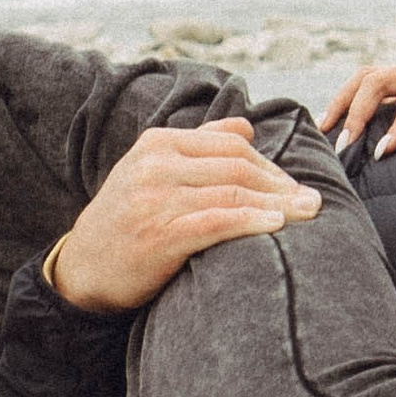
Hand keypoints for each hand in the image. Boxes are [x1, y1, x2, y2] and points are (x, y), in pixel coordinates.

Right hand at [45, 122, 321, 313]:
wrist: (83, 270)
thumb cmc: (128, 221)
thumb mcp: (152, 172)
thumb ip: (199, 146)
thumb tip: (246, 126)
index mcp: (157, 144)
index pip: (231, 145)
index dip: (270, 165)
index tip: (294, 185)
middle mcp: (155, 165)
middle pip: (237, 166)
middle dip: (281, 184)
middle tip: (313, 201)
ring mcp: (155, 199)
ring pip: (233, 192)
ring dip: (279, 203)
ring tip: (309, 213)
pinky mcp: (159, 234)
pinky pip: (217, 221)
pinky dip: (252, 220)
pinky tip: (277, 225)